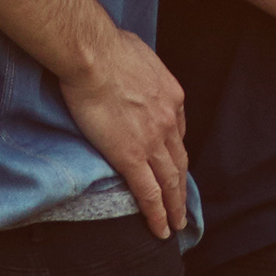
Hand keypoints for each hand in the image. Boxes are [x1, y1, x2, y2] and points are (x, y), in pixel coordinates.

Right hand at [52, 30, 191, 238]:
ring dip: (174, 207)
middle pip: (179, 163)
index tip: (173, 167)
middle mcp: (169, 121)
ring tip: (175, 225)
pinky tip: (160, 229)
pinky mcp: (130, 156)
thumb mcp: (139, 52)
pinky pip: (148, 192)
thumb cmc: (107, 46)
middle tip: (182, 208)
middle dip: (181, 188)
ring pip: (169, 182)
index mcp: (172, 97)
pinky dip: (157, 213)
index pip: (178, 132)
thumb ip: (142, 69)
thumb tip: (133, 68)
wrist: (93, 54)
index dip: (175, 153)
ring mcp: (152, 141)